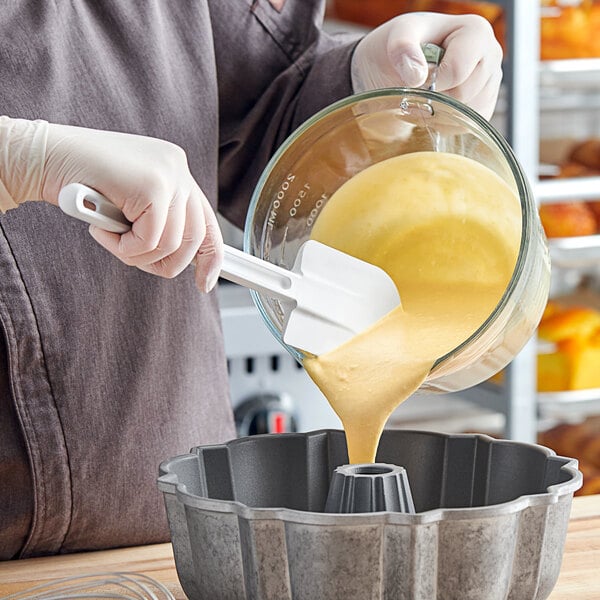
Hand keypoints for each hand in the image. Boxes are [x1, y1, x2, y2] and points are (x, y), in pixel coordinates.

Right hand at [0, 117, 221, 291]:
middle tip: (133, 258)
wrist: (45, 158)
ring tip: (110, 238)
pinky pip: (150, 241)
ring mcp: (169, 174)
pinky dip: (123, 247)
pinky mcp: (153, 185)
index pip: (208, 222)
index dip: (211, 257)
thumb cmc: (82, 182)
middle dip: (165, 262)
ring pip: (171, 244)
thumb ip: (159, 220)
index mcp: (177, 172)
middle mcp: (179, 169)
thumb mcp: (130, 203)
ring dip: (135, 254)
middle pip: (195, 238)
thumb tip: (183, 257)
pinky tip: (102, 230)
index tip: (204, 283)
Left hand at [351, 13, 502, 119]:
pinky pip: (468, 125)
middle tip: (417, 91)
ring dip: (439, 113)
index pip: (457, 70)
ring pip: (468, 114)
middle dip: (435, 98)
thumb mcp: (396, 37)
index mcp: (475, 31)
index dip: (432, 83)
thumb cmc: (402, 46)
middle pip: (464, 94)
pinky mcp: (484, 104)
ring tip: (424, 98)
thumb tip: (417, 76)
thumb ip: (402, 48)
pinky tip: (433, 109)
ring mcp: (490, 82)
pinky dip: (445, 124)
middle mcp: (491, 55)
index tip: (416, 80)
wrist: (399, 65)